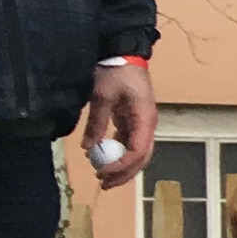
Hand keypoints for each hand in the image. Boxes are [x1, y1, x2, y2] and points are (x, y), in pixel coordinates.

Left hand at [82, 60, 155, 189]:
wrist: (124, 55)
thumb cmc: (116, 72)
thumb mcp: (102, 96)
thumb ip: (96, 123)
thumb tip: (88, 148)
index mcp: (144, 118)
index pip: (138, 150)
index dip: (122, 164)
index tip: (102, 170)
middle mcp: (148, 125)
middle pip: (142, 157)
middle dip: (124, 173)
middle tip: (103, 183)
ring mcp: (142, 124)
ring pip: (137, 154)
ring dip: (122, 167)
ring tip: (103, 177)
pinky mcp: (134, 122)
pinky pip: (130, 145)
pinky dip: (118, 155)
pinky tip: (104, 159)